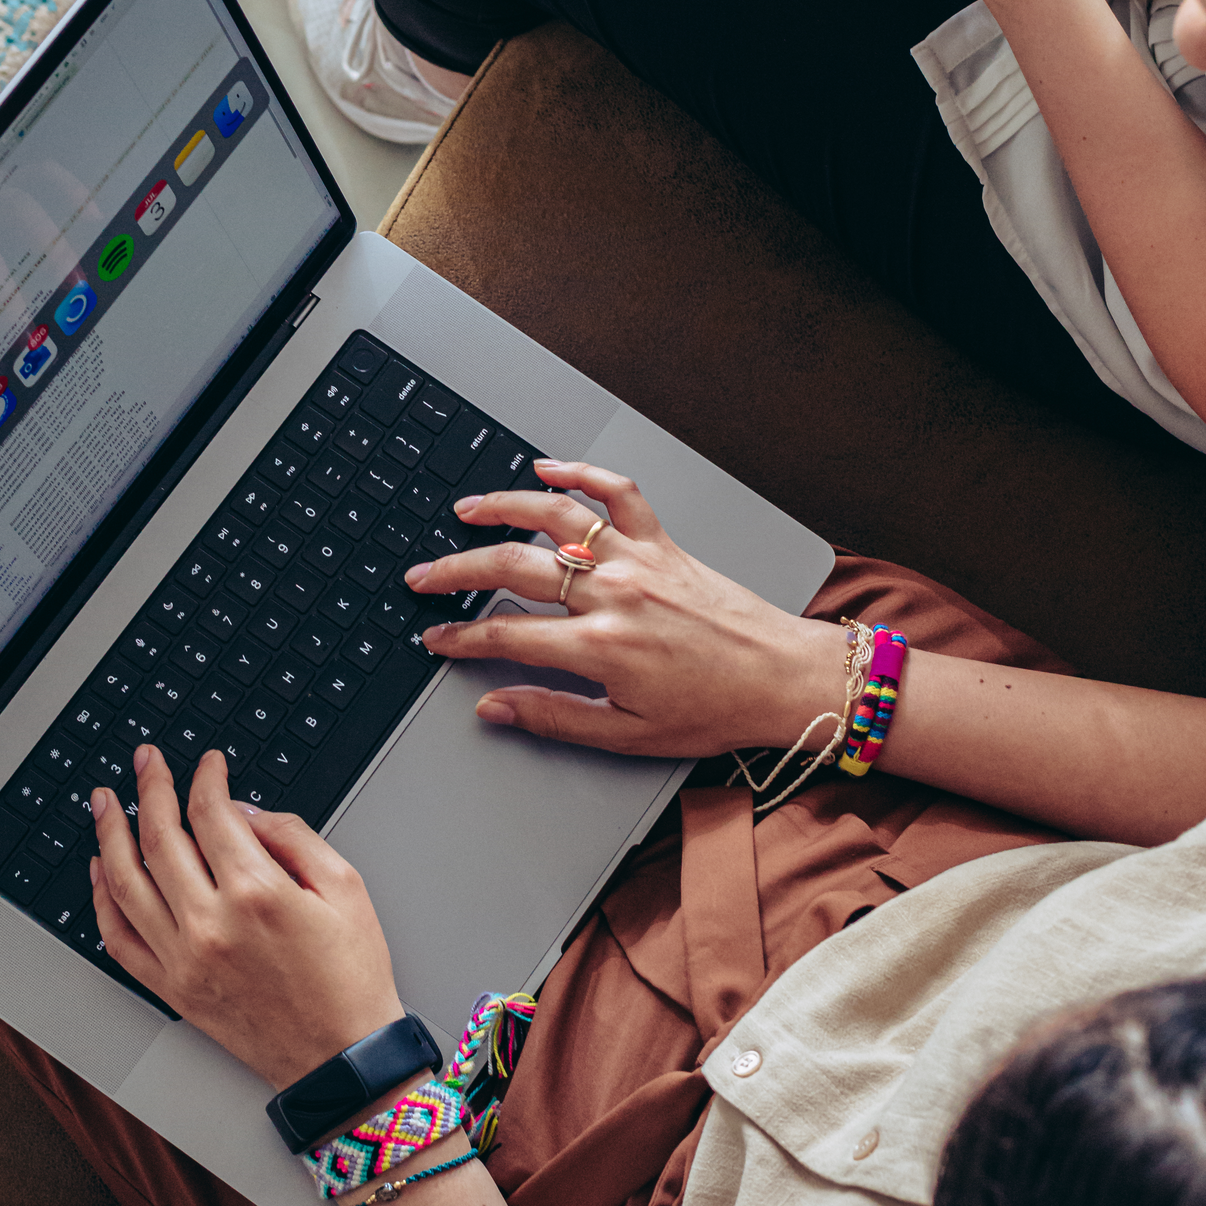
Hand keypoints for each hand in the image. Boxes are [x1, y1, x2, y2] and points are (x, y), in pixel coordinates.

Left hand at [90, 746, 400, 1078]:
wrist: (342, 1058)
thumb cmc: (351, 978)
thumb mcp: (346, 888)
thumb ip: (292, 838)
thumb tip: (244, 813)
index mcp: (257, 893)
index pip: (212, 814)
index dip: (206, 779)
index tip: (208, 766)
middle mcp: (210, 924)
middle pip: (160, 837)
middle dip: (149, 788)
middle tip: (145, 761)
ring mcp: (183, 960)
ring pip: (125, 883)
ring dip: (108, 835)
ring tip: (103, 803)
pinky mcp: (172, 990)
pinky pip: (118, 940)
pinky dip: (101, 901)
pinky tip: (99, 873)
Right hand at [404, 460, 838, 755]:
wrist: (781, 680)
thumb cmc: (715, 709)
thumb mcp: (628, 735)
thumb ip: (555, 716)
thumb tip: (497, 710)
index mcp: (600, 648)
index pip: (505, 636)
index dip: (460, 638)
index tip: (435, 638)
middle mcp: (614, 594)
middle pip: (514, 568)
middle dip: (456, 572)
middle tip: (424, 577)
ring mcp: (639, 560)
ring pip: (557, 517)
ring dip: (504, 506)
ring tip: (467, 510)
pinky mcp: (665, 543)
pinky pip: (619, 494)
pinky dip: (583, 475)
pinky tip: (551, 470)